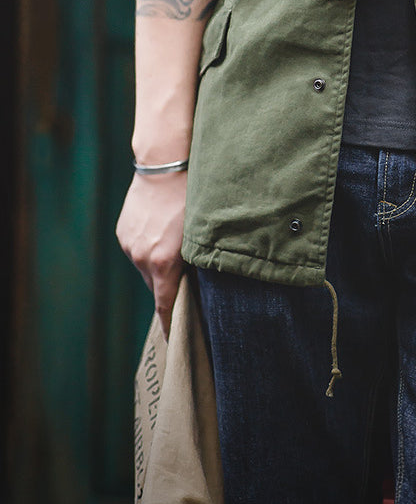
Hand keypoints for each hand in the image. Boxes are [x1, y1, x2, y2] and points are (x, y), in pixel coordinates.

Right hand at [116, 170, 187, 337]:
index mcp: (163, 262)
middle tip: (188, 280)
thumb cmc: (194, 197)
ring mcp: (129, 244)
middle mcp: (141, 257)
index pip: (165, 306)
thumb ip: (200, 263)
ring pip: (146, 267)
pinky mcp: (123, 231)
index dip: (172, 324)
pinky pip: (138, 250)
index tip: (178, 340)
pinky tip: (163, 232)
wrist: (166, 163)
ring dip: (159, 265)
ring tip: (175, 247)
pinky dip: (149, 249)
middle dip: (170, 287)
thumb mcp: (203, 234)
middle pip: (156, 286)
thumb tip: (203, 285)